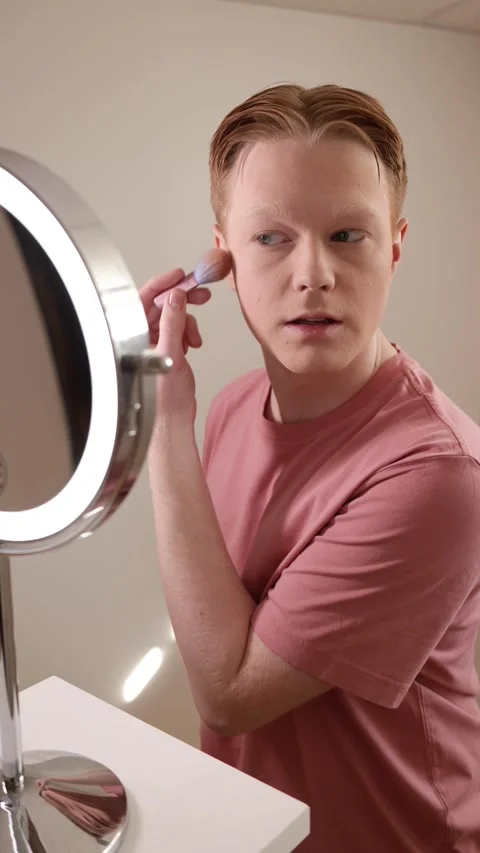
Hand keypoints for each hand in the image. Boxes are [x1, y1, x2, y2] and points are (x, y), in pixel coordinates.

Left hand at [139, 269, 210, 426]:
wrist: (172, 421)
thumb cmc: (162, 400)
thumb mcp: (170, 354)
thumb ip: (172, 323)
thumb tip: (176, 297)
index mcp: (133, 336)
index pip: (145, 300)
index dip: (162, 285)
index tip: (180, 276)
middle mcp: (141, 338)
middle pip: (162, 306)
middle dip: (182, 301)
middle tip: (200, 294)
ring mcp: (155, 345)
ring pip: (173, 318)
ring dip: (188, 322)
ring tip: (195, 337)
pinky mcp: (168, 352)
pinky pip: (179, 331)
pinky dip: (189, 333)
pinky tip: (193, 344)